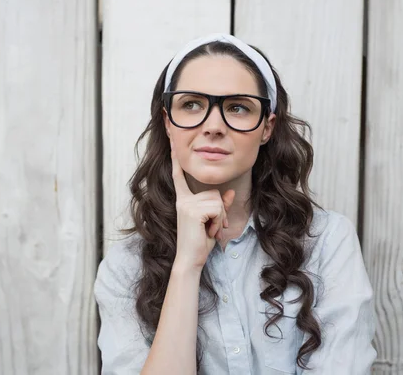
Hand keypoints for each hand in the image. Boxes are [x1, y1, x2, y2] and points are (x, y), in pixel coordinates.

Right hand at [170, 140, 234, 268]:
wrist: (190, 259)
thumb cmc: (200, 242)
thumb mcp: (213, 221)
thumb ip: (220, 206)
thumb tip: (229, 193)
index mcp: (183, 200)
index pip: (179, 176)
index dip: (176, 160)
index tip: (172, 142)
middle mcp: (183, 200)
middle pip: (214, 192)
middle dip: (221, 211)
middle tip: (213, 227)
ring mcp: (186, 204)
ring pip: (218, 201)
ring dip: (220, 218)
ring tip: (209, 230)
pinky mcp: (193, 210)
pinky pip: (217, 208)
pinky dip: (218, 222)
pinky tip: (208, 231)